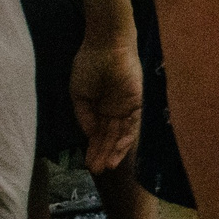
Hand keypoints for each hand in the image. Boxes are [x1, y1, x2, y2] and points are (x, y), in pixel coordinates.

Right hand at [70, 34, 141, 173]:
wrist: (104, 46)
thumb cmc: (88, 66)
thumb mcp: (79, 94)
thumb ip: (85, 115)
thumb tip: (90, 135)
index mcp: (101, 107)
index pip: (99, 133)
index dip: (94, 148)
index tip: (88, 164)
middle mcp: (116, 109)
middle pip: (111, 136)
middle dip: (103, 154)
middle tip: (97, 172)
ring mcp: (128, 106)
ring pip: (123, 133)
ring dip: (115, 151)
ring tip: (107, 167)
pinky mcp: (139, 101)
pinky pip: (135, 123)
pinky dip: (127, 137)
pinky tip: (118, 151)